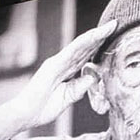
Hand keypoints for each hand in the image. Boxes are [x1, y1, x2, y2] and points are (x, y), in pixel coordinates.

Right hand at [0, 20, 116, 139]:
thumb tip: (93, 77)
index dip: (98, 47)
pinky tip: (95, 35)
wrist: (24, 115)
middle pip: (84, 47)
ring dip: (96, 35)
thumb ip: (79, 88)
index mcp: (64, 71)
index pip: (85, 56)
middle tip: (115, 25)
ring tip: (110, 27)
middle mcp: (61, 63)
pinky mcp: (53, 65)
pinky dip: (84, 42)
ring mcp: (57, 63)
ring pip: (80, 45)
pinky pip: (72, 51)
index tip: (113, 40)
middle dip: (100, 37)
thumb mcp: (67, 98)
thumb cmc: (42, 109)